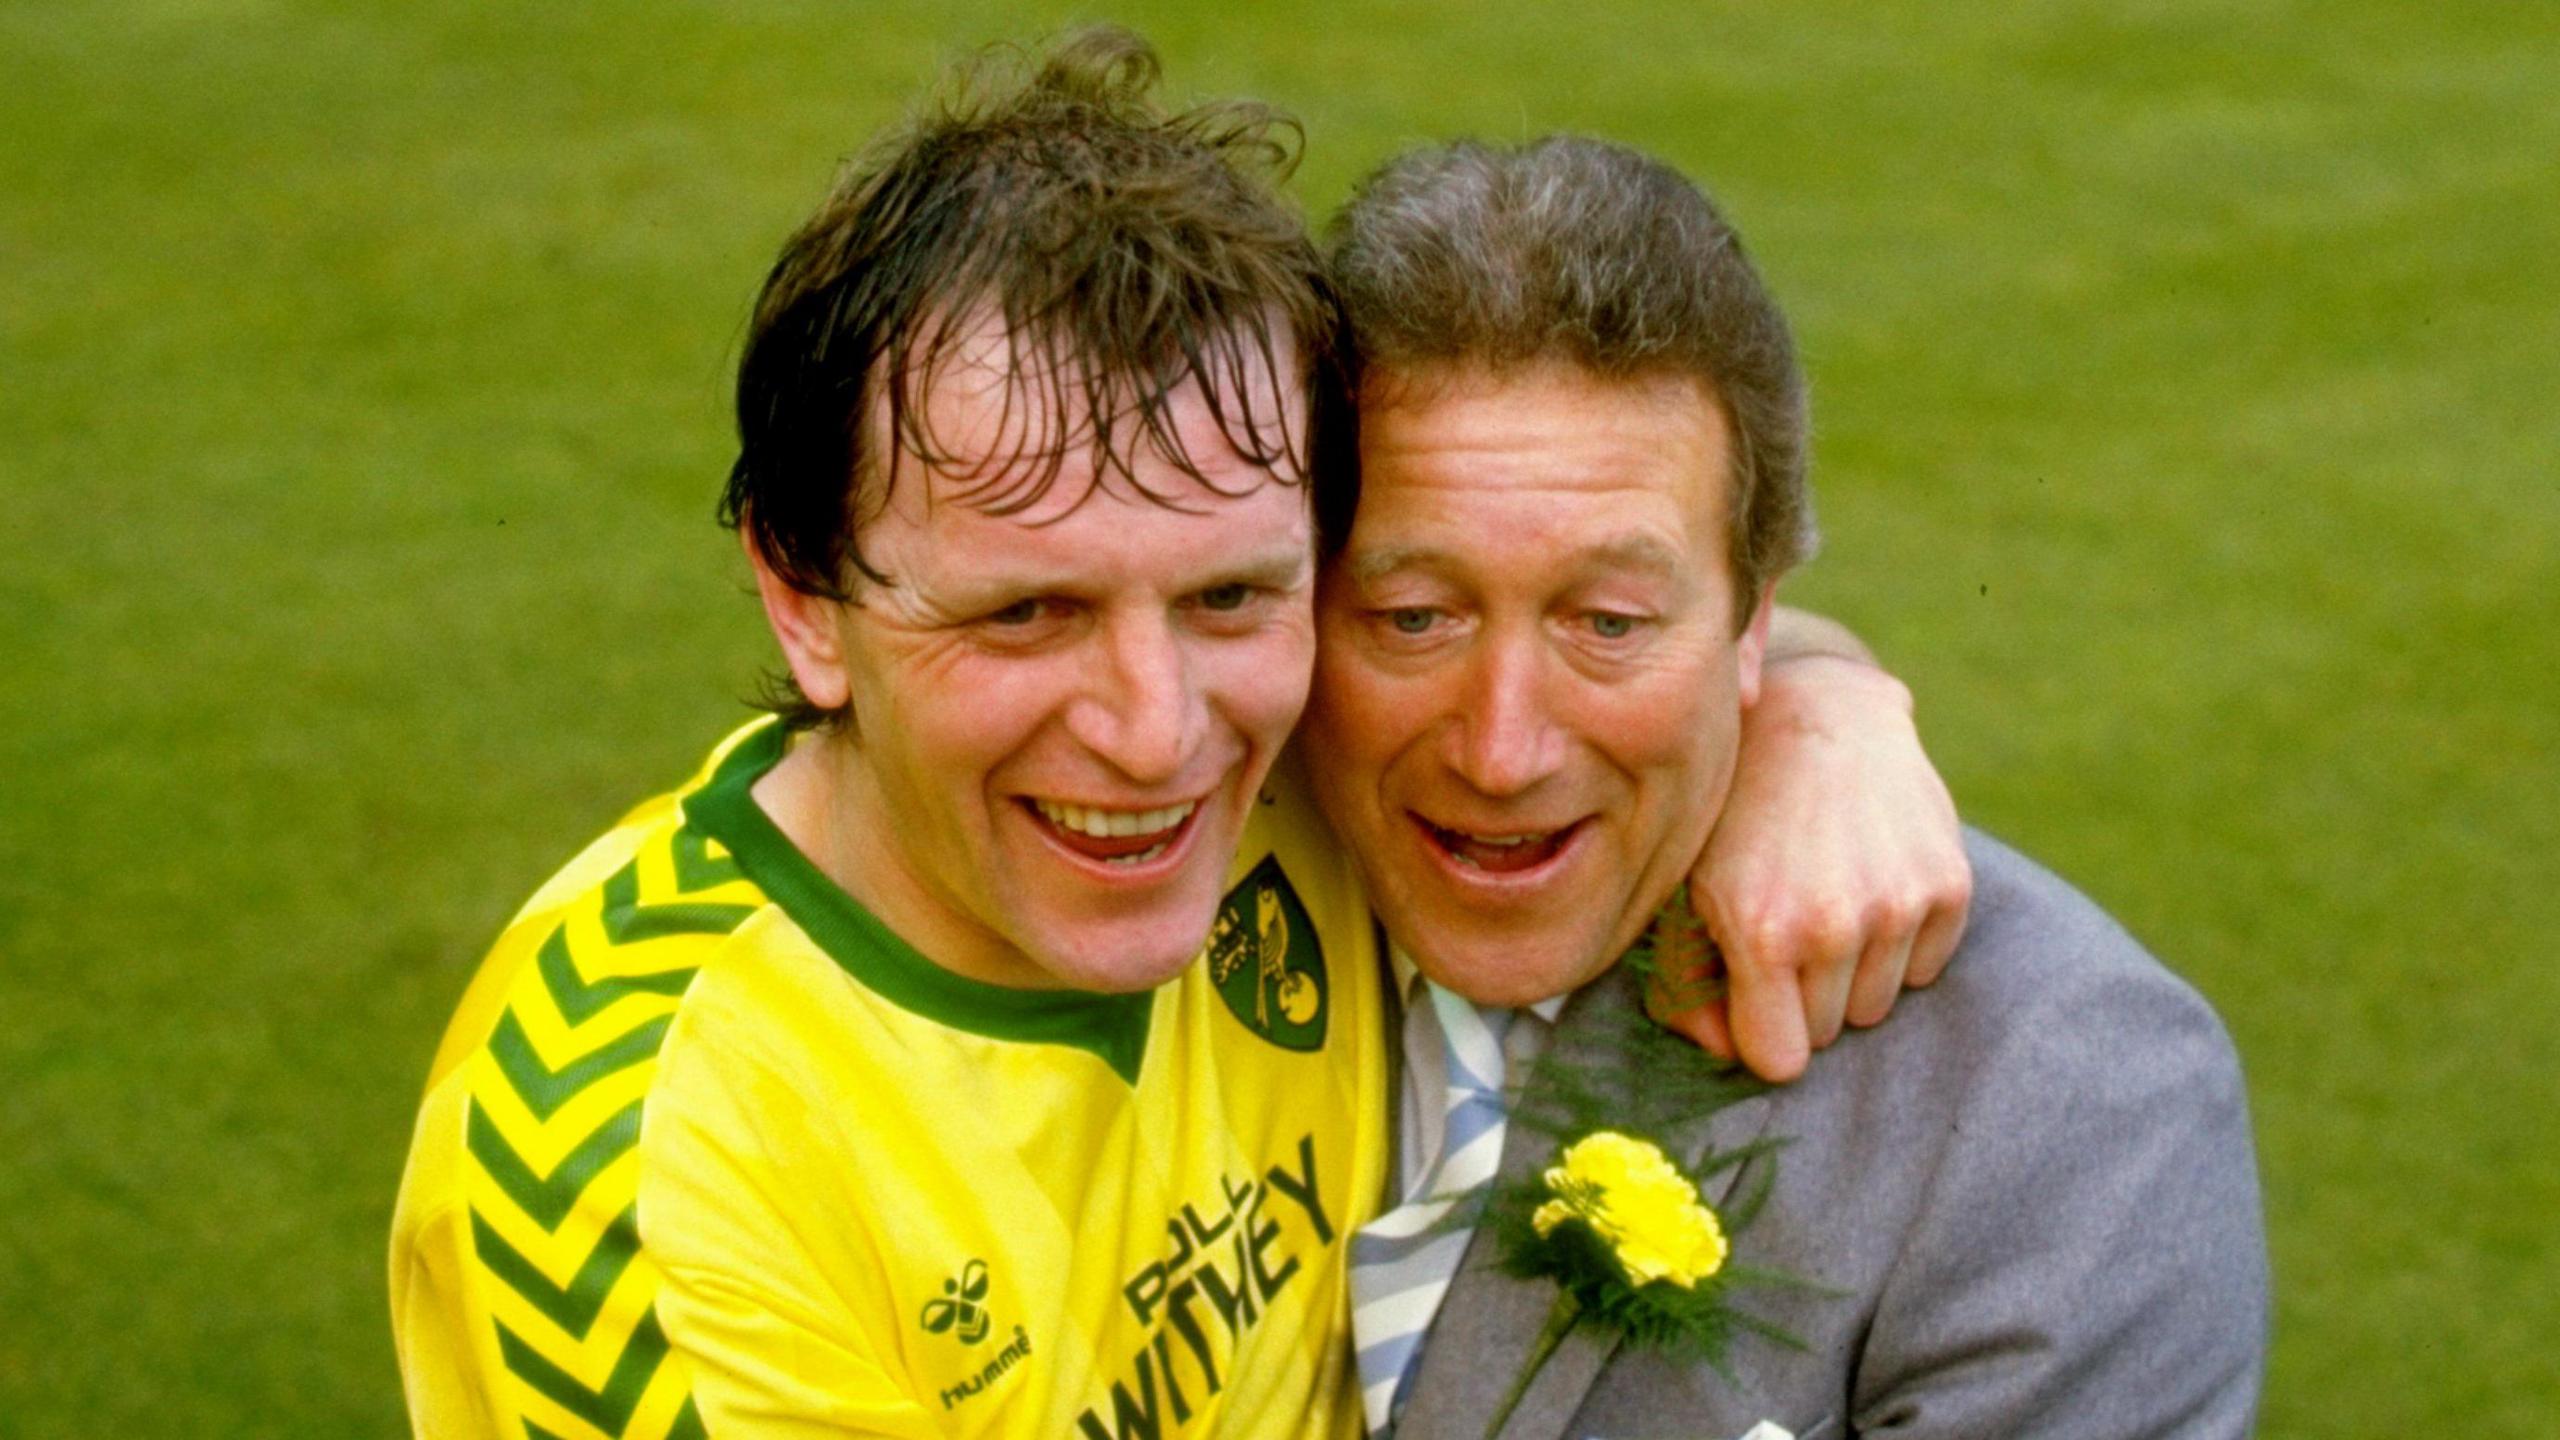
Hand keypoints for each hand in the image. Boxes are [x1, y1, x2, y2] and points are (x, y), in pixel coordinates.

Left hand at [1648, 654, 1971, 1081]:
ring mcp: (1899, 904)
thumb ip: (1687, 986)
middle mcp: (1836, 924)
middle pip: (1828, 1034)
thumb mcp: (1683, 890)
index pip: (1779, 1060)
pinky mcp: (1950, 885)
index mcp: (1762, 932)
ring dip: (1850, 971)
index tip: (1753, 995)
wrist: (1815, 713)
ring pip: (1877, 1005)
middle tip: (1786, 922)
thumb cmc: (1733, 813)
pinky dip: (1898, 942)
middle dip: (1802, 996)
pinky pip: (1924, 968)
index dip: (1762, 1032)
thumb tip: (1729, 1055)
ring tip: (1825, 894)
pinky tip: (1868, 880)